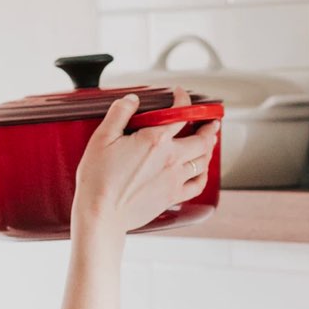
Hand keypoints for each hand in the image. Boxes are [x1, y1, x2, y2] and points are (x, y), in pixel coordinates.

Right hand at [72, 87, 219, 236]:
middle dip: (209, 126)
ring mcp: (174, 179)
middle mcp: (171, 158)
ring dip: (209, 148)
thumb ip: (119, 113)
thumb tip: (132, 99)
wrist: (101, 213)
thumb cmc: (98, 179)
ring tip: (209, 141)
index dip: (184, 100)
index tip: (181, 95)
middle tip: (210, 121)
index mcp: (155, 140)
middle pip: (202, 139)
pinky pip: (198, 184)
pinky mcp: (172, 196)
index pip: (180, 113)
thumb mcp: (102, 138)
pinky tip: (202, 170)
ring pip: (204, 160)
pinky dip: (204, 174)